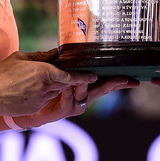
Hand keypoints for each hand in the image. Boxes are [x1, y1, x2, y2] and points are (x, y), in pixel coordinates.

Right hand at [0, 49, 97, 116]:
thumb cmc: (2, 73)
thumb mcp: (21, 58)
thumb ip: (41, 56)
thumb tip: (55, 53)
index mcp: (44, 72)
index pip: (69, 76)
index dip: (83, 77)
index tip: (93, 76)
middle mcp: (46, 87)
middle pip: (64, 84)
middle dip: (70, 80)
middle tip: (73, 75)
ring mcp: (41, 100)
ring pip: (55, 92)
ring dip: (54, 86)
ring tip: (41, 80)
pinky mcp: (35, 108)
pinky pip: (45, 100)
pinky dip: (44, 94)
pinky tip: (31, 90)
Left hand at [13, 75, 138, 128]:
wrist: (26, 106)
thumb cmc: (43, 88)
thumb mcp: (56, 72)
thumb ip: (65, 64)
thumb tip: (71, 48)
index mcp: (84, 87)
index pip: (104, 82)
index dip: (118, 80)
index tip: (132, 77)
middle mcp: (82, 97)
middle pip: (102, 90)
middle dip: (114, 84)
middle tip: (126, 79)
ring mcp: (74, 106)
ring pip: (86, 96)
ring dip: (87, 86)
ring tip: (91, 77)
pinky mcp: (63, 112)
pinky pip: (68, 102)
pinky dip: (69, 94)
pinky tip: (68, 86)